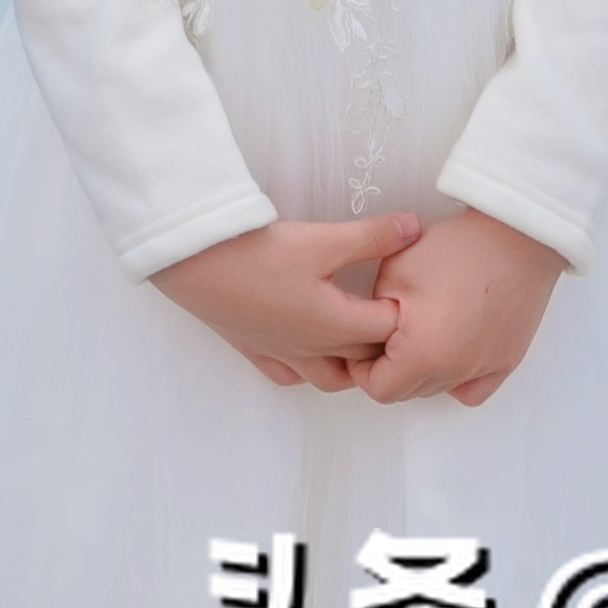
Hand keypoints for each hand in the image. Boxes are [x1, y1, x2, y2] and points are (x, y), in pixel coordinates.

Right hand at [152, 216, 424, 388]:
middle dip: (386, 342)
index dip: (407, 312)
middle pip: (365, 359)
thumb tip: (415, 228)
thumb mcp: (320, 239)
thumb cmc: (257, 253)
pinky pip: (291, 375)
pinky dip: (307, 368)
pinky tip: (307, 348)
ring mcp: (283, 354)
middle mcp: (314, 349)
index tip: (413, 291)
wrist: (193, 264)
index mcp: (336, 325)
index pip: (389, 330)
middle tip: (395, 311)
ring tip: (356, 336)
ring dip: (350, 364)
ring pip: (331, 378)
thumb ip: (371, 236)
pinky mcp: (255, 350)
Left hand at [350, 210, 567, 406]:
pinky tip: (448, 349)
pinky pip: (471, 389)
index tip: (360, 346)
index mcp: (423, 354)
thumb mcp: (395, 272)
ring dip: (420, 371)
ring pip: (437, 389)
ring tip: (417, 330)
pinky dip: (454, 378)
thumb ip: (372, 313)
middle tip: (385, 333)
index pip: (379, 388)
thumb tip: (369, 332)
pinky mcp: (505, 361)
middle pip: (408, 392)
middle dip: (389, 370)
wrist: (515, 236)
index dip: (361, 369)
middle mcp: (456, 371)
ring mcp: (484, 369)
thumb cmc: (458, 249)